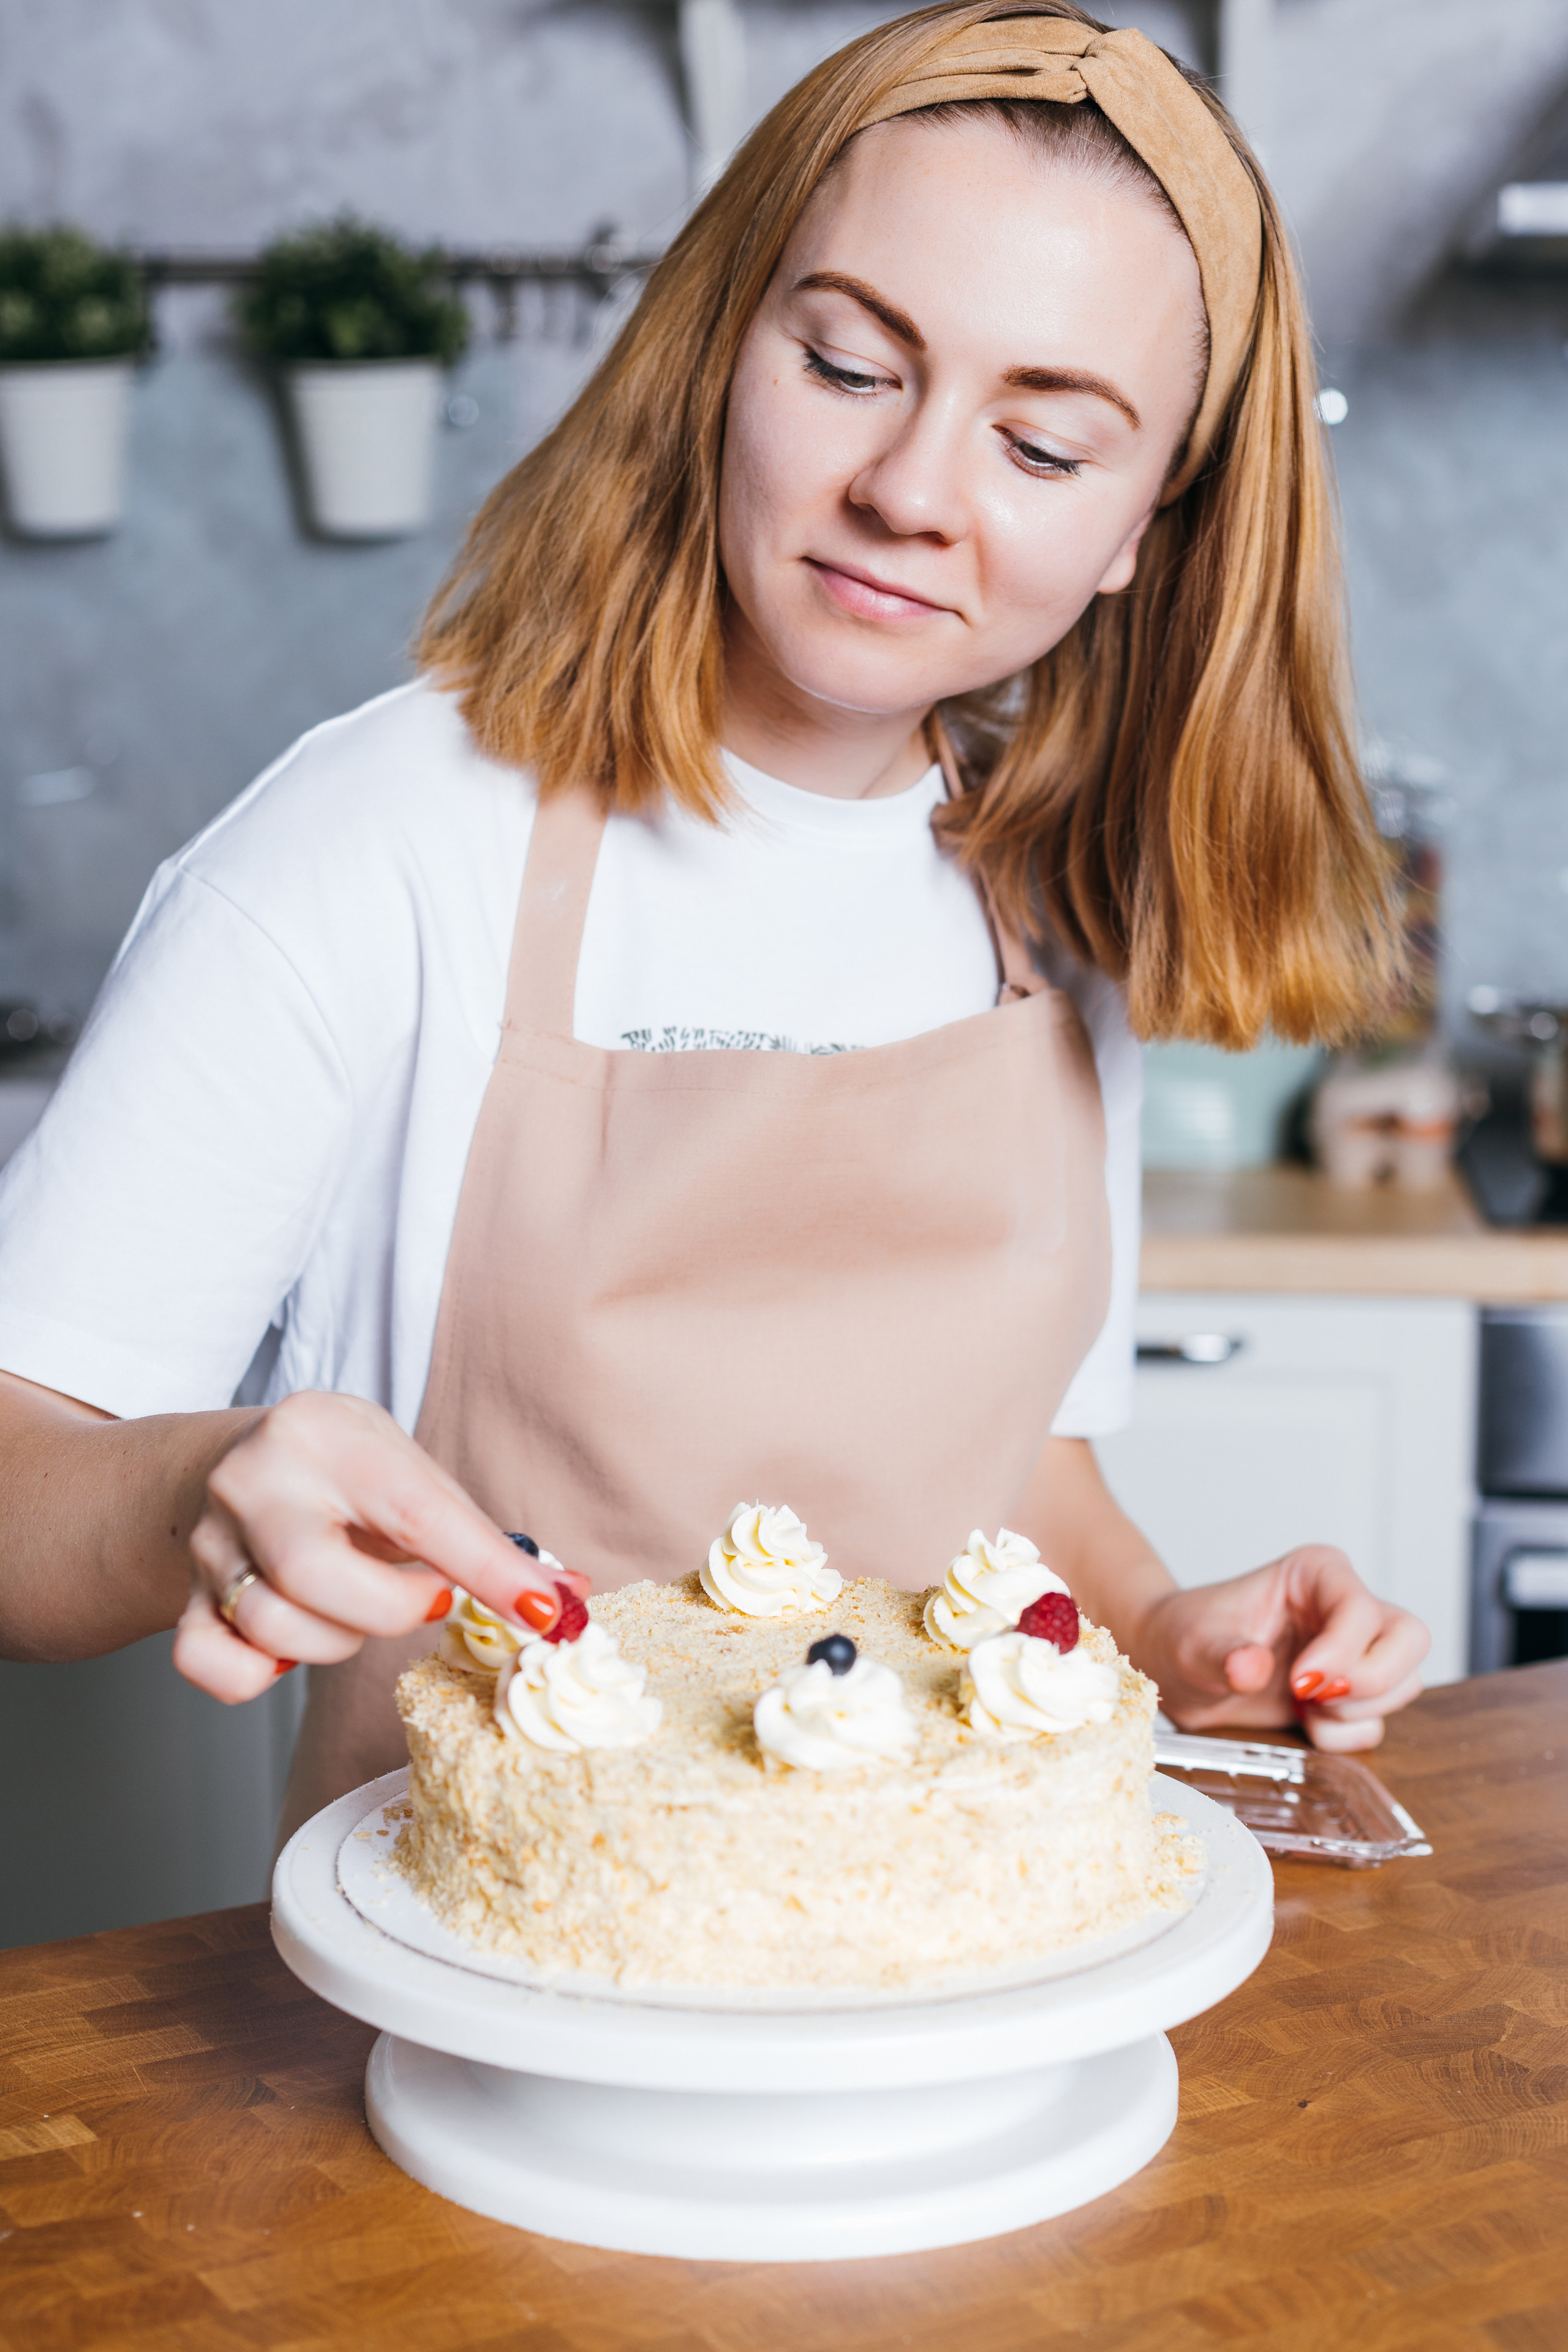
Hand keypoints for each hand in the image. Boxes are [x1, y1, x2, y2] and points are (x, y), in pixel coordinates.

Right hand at [172, 1390, 582, 1702]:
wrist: (244, 1460)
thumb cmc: (348, 1472)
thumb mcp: (414, 1476)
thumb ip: (484, 1541)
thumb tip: (566, 1601)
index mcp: (326, 1432)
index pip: (416, 1513)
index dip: (486, 1573)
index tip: (543, 1614)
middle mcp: (254, 1478)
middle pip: (316, 1578)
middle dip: (390, 1610)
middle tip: (422, 1597)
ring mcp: (209, 1539)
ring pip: (273, 1626)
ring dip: (336, 1640)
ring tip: (353, 1604)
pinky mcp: (184, 1593)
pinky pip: (213, 1665)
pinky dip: (257, 1673)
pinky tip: (290, 1643)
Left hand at [1135, 1545, 1429, 1751]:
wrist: (1177, 1669)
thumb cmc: (1189, 1637)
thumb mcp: (1193, 1643)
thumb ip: (1222, 1655)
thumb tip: (1251, 1668)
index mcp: (1316, 1573)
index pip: (1361, 1607)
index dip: (1341, 1651)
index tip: (1299, 1682)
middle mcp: (1346, 1605)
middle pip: (1410, 1638)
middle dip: (1371, 1679)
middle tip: (1313, 1697)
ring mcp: (1357, 1650)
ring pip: (1405, 1682)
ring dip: (1356, 1710)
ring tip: (1301, 1706)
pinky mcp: (1353, 1693)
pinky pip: (1379, 1722)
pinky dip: (1345, 1734)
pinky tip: (1304, 1721)